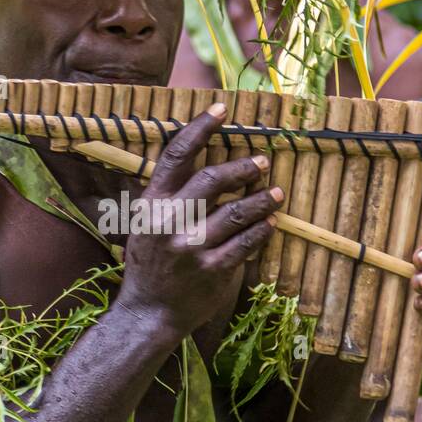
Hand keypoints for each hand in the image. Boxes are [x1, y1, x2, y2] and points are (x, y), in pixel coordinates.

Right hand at [116, 103, 279, 334]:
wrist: (148, 312)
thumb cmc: (150, 262)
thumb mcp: (146, 223)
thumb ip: (169, 194)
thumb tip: (204, 160)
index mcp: (151, 204)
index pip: (177, 155)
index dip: (201, 128)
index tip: (222, 109)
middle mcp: (169, 223)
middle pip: (212, 180)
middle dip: (243, 167)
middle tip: (262, 161)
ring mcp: (191, 248)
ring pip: (237, 212)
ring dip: (261, 199)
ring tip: (276, 193)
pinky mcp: (213, 271)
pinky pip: (247, 243)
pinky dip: (262, 230)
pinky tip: (271, 223)